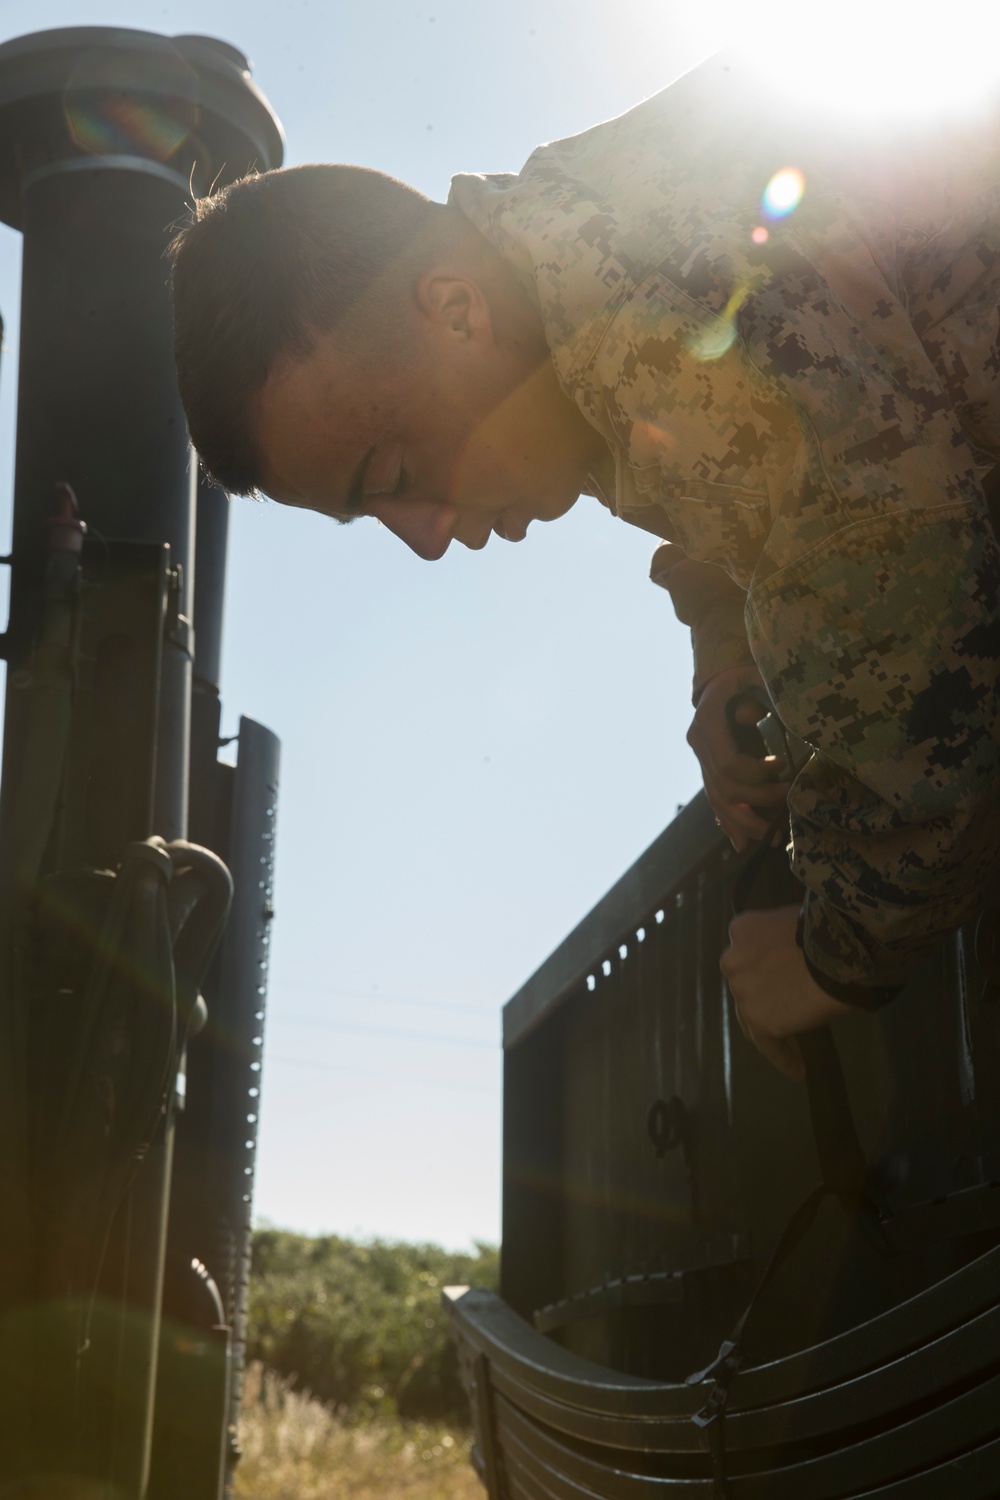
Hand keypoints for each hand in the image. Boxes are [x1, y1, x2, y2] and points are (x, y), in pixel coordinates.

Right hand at [688, 664, 790, 851]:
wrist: (727, 678)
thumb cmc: (747, 674)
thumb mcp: (753, 674)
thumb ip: (754, 693)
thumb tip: (750, 716)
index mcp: (706, 723)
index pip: (728, 765)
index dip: (756, 774)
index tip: (782, 765)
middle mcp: (699, 745)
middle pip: (723, 788)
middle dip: (757, 800)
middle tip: (788, 796)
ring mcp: (702, 759)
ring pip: (718, 801)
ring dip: (744, 822)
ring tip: (772, 837)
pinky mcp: (710, 769)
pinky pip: (716, 801)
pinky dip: (729, 823)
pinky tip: (742, 843)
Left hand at [720, 905, 853, 1080]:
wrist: (839, 949)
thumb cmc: (828, 929)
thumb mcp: (796, 920)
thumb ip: (783, 940)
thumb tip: (797, 957)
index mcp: (742, 929)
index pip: (749, 956)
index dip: (765, 970)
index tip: (782, 981)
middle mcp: (733, 959)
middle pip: (746, 986)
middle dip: (764, 999)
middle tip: (788, 1012)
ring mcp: (743, 990)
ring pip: (752, 1017)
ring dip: (772, 1030)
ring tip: (793, 1047)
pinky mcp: (758, 1018)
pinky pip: (768, 1044)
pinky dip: (782, 1058)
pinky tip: (797, 1071)